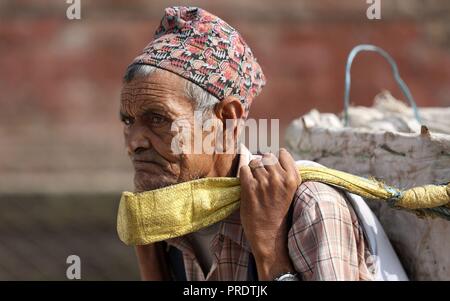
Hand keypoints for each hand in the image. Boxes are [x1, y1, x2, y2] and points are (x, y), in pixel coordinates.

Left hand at [239, 148, 300, 279]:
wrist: (269, 234)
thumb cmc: (280, 210)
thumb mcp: (292, 190)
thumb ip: (288, 172)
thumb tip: (277, 151)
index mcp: (292, 179)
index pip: (282, 153)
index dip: (276, 159)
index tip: (274, 168)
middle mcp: (279, 178)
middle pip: (267, 156)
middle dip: (263, 164)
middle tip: (263, 179)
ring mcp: (263, 182)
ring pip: (254, 162)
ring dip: (253, 170)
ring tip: (256, 184)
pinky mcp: (249, 187)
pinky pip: (244, 169)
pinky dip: (244, 175)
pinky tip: (248, 185)